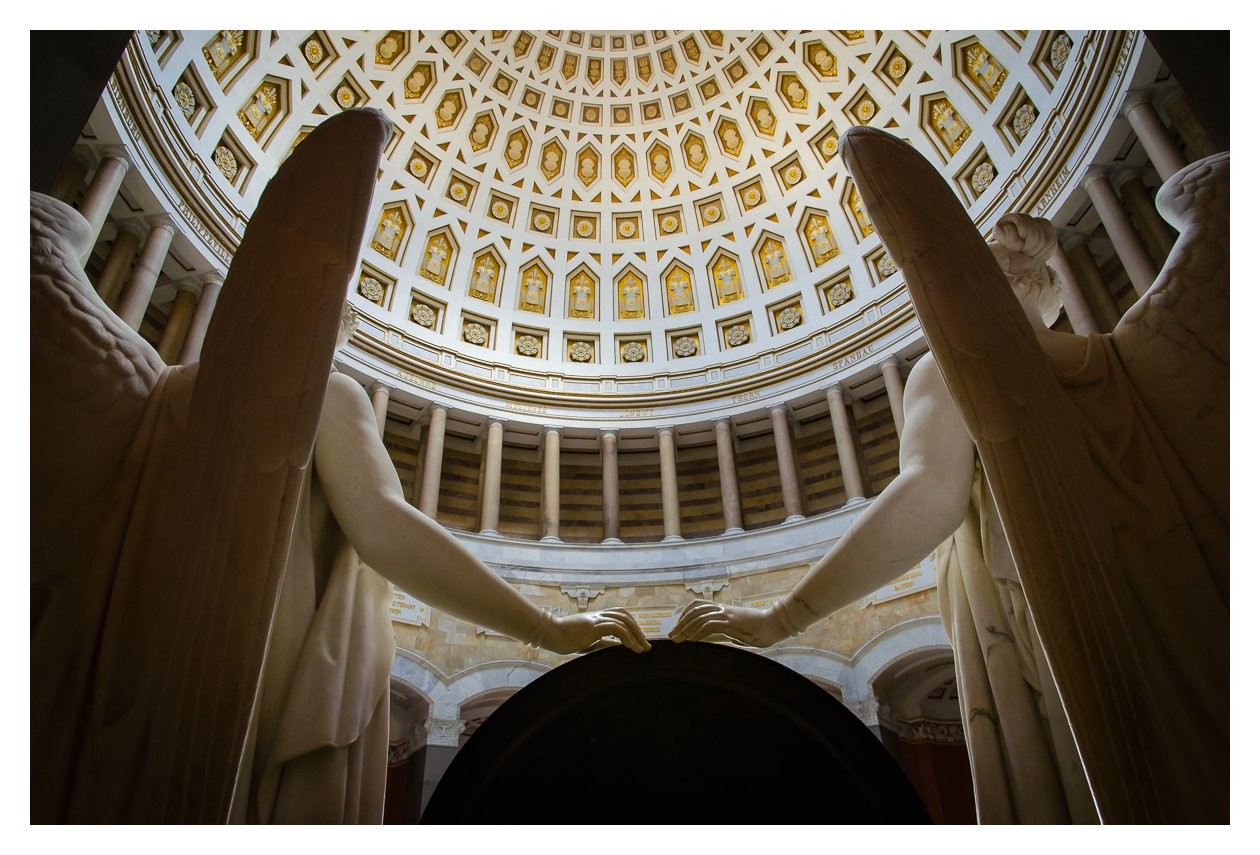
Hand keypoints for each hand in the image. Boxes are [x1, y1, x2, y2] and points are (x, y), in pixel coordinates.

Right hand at [538, 608, 650, 654]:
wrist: (549, 634)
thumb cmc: (565, 639)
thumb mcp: (589, 642)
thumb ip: (604, 642)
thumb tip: (618, 647)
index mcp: (598, 618)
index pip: (621, 616)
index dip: (633, 626)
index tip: (640, 641)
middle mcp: (599, 615)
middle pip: (625, 616)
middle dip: (638, 631)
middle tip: (647, 646)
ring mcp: (596, 619)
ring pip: (623, 621)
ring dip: (636, 635)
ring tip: (642, 649)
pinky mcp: (593, 626)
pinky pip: (615, 628)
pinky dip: (627, 637)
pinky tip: (632, 648)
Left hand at [668, 600, 789, 647]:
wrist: (776, 624)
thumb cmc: (759, 629)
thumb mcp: (736, 630)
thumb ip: (723, 632)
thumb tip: (711, 638)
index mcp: (723, 610)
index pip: (698, 605)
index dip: (685, 614)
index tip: (678, 627)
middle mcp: (722, 610)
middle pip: (694, 611)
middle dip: (681, 624)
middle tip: (672, 636)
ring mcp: (727, 615)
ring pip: (700, 617)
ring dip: (687, 629)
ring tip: (679, 640)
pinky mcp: (732, 623)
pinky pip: (711, 625)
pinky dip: (699, 632)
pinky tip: (693, 640)